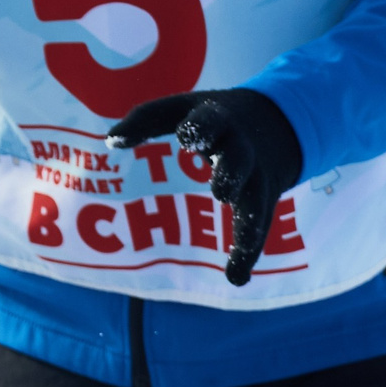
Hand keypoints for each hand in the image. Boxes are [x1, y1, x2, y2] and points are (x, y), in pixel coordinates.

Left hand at [107, 89, 303, 285]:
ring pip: (255, 200)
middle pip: (240, 160)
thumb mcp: (180, 109)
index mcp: (217, 120)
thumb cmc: (209, 119)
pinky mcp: (263, 199)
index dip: (199, 129)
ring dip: (248, 223)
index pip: (209, 121)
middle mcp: (241, 149)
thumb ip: (145, 120)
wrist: (275, 122)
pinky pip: (258, 227)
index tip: (185, 138)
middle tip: (219, 190)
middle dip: (232, 173)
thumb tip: (110, 141)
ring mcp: (255, 176)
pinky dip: (247, 252)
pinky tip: (236, 277)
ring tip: (241, 247)